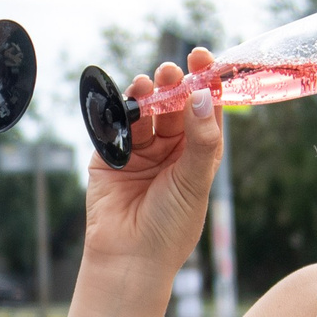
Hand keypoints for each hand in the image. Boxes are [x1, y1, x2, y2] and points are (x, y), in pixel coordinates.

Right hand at [81, 49, 223, 274]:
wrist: (129, 257)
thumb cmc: (171, 227)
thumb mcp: (194, 180)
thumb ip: (201, 138)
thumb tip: (203, 96)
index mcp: (197, 154)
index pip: (205, 110)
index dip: (206, 83)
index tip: (204, 59)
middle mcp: (170, 149)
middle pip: (174, 105)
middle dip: (173, 85)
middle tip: (172, 72)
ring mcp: (140, 151)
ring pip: (145, 111)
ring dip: (147, 94)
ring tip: (148, 83)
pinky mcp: (111, 156)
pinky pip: (116, 125)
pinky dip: (121, 109)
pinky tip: (127, 99)